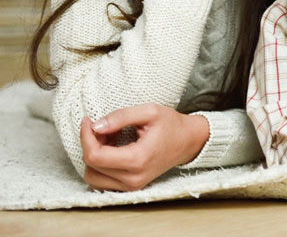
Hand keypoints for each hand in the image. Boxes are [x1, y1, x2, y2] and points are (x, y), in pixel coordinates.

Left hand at [79, 104, 209, 190]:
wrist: (188, 141)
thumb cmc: (171, 124)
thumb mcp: (150, 111)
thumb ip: (121, 117)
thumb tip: (96, 126)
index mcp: (137, 160)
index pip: (95, 155)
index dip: (86, 136)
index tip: (89, 120)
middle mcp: (132, 179)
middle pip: (91, 166)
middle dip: (90, 143)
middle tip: (102, 126)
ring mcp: (131, 186)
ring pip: (93, 176)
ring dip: (94, 156)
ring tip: (107, 138)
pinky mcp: (130, 187)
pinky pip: (102, 181)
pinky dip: (100, 165)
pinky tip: (111, 150)